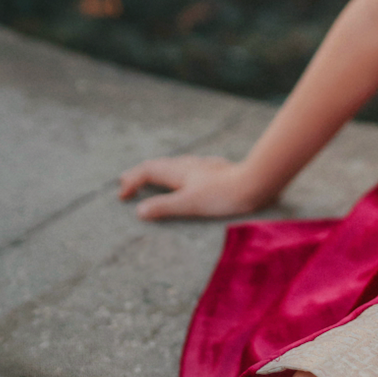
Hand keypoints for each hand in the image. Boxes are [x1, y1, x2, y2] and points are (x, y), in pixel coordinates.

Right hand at [117, 153, 268, 220]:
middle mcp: (189, 164)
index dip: (132, 181)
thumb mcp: (190, 204)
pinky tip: (186, 177)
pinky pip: (187, 169)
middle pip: (159, 165)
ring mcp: (203, 166)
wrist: (256, 182)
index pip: (148, 171)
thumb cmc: (223, 195)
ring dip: (158, 172)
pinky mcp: (216, 170)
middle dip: (140, 173)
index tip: (121, 196)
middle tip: (126, 182)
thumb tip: (139, 211)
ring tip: (151, 179)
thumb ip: (164, 207)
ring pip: (174, 165)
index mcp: (179, 171)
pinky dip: (175, 174)